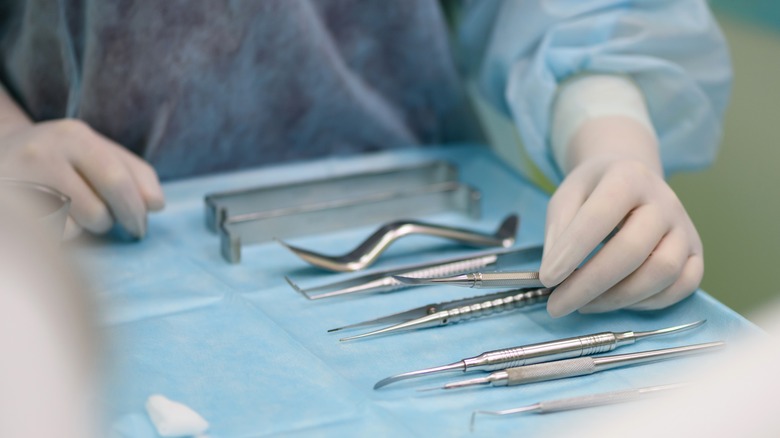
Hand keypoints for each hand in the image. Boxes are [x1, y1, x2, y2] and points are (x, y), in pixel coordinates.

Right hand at [0, 119, 163, 237]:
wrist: (1, 155)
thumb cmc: (60, 158)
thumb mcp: (95, 152)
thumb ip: (133, 173)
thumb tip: (157, 204)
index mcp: (73, 136)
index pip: (118, 180)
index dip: (136, 209)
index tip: (142, 225)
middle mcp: (42, 154)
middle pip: (99, 211)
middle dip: (118, 224)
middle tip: (129, 230)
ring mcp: (19, 183)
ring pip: (77, 229)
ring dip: (91, 230)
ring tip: (82, 214)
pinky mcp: (12, 209)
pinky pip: (53, 238)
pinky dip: (65, 235)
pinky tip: (56, 219)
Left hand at [540, 118, 702, 316]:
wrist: (632, 179)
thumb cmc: (594, 191)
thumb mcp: (567, 197)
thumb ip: (559, 230)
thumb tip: (554, 272)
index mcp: (627, 177)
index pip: (599, 216)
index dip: (572, 251)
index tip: (547, 278)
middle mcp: (663, 201)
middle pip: (632, 250)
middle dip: (591, 284)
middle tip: (558, 304)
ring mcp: (684, 227)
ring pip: (662, 272)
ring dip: (618, 298)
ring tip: (584, 304)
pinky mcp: (696, 252)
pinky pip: (683, 286)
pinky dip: (648, 302)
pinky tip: (616, 302)